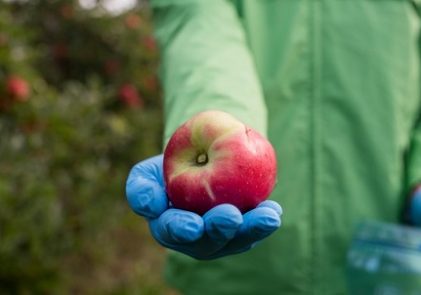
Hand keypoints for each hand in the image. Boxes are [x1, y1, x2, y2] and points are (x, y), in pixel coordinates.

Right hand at [125, 155, 281, 259]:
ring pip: (237, 238)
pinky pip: (254, 227)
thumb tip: (151, 204)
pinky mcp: (241, 229)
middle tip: (231, 217)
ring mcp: (221, 237)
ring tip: (269, 216)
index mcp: (169, 227)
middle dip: (220, 230)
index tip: (193, 224)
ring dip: (253, 228)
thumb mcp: (146, 174)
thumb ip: (141, 189)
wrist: (195, 162)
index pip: (173, 230)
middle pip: (209, 241)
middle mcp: (196, 239)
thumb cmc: (166, 170)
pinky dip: (264, 219)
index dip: (182, 228)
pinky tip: (273, 210)